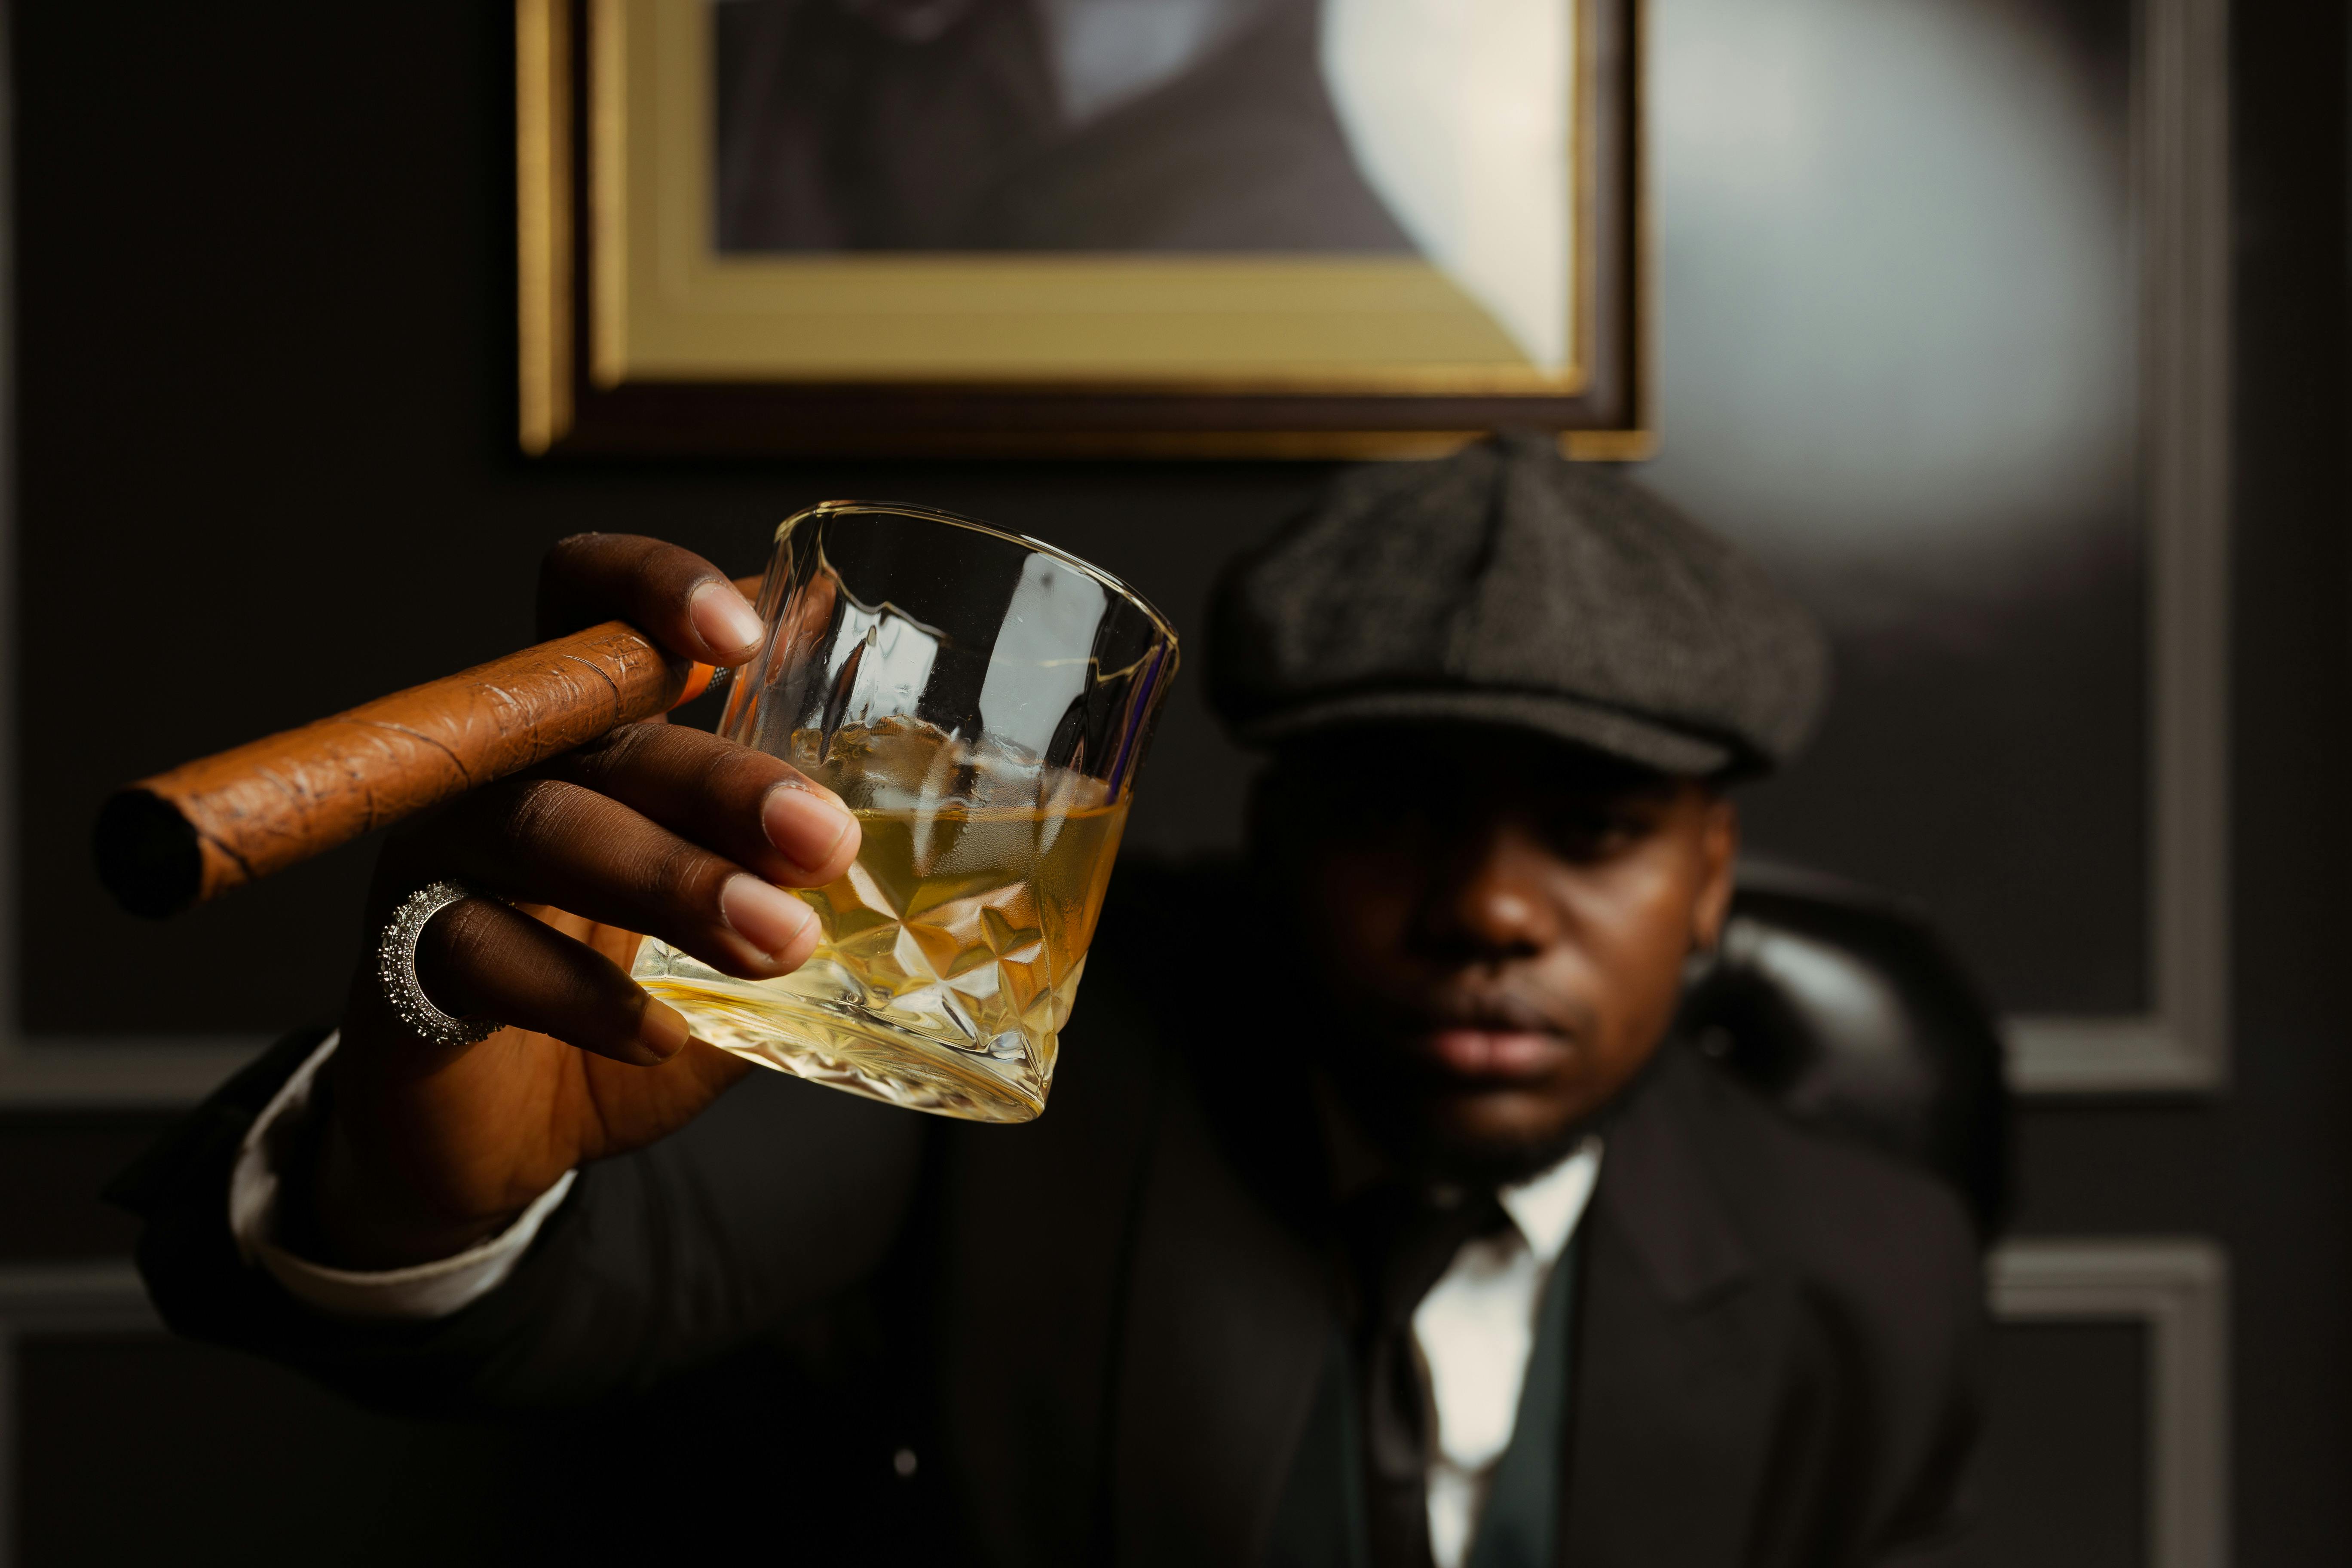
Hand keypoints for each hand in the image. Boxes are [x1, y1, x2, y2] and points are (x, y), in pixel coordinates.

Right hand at [306, 535, 860, 1269]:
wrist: (511, 1135)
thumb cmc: (635, 997)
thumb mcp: (737, 925)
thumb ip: (807, 868)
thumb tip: (950, 824)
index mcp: (588, 730)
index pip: (590, 595)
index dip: (653, 585)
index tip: (749, 633)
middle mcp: (505, 768)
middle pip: (596, 723)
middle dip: (721, 777)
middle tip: (827, 843)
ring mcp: (441, 857)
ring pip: (542, 824)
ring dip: (672, 880)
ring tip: (778, 943)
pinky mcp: (401, 963)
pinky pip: (482, 951)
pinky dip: (583, 995)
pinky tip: (663, 1034)